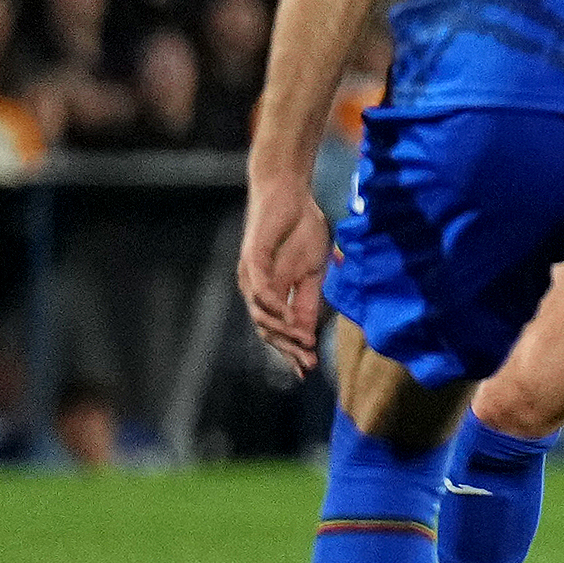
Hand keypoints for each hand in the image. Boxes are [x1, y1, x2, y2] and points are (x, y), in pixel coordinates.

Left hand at [238, 173, 334, 376]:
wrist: (289, 193)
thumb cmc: (301, 228)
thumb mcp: (312, 270)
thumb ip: (308, 299)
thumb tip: (308, 330)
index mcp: (271, 293)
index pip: (278, 329)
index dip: (292, 350)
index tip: (309, 369)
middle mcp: (256, 289)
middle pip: (267, 329)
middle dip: (288, 348)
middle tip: (307, 362)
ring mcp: (251, 275)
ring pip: (260, 313)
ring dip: (281, 330)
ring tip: (303, 341)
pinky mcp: (252, 258)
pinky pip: (260, 288)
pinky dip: (273, 304)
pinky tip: (287, 315)